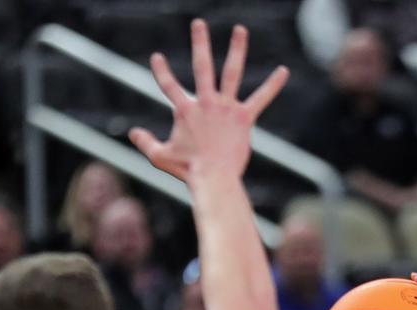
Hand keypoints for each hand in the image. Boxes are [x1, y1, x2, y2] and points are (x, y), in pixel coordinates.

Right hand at [129, 20, 287, 181]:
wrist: (214, 178)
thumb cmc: (187, 170)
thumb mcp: (160, 157)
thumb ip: (145, 142)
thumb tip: (132, 132)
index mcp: (185, 111)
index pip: (169, 85)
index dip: (161, 71)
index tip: (157, 56)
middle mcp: (206, 103)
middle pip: (202, 66)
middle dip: (200, 42)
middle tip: (198, 23)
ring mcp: (226, 108)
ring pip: (232, 72)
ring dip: (236, 49)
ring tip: (240, 30)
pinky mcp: (244, 118)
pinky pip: (261, 98)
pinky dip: (273, 85)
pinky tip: (284, 71)